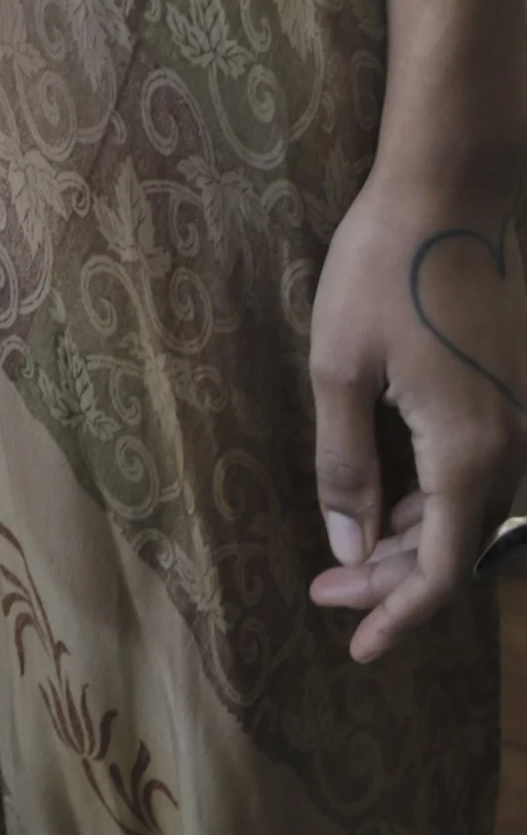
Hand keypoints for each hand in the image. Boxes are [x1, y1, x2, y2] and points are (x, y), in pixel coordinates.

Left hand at [308, 146, 526, 662]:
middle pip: (458, 549)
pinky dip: (437, 502)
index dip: (399, 615)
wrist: (451, 188)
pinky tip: (393, 500)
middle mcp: (512, 446)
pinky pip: (481, 475)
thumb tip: (349, 550)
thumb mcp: (339, 369)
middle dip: (393, 584)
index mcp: (469, 452)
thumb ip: (345, 466)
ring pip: (472, 513)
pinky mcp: (512, 391)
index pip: (442, 571)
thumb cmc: (382, 270)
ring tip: (351, 558)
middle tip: (327, 599)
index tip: (355, 646)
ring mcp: (520, 418)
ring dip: (415, 544)